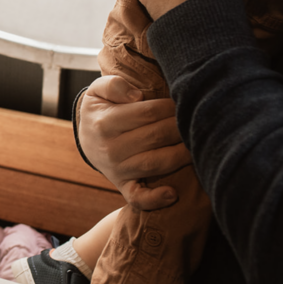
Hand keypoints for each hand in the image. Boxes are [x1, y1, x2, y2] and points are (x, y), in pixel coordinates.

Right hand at [79, 76, 192, 209]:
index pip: (149, 112)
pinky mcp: (123, 186)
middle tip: (196, 120)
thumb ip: (114, 84)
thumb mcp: (97, 91)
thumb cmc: (101, 111)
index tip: (181, 102)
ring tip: (194, 144)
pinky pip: (139, 197)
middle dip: (181, 127)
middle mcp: (111, 148)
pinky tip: (173, 193)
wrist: (87, 140)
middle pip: (158, 136)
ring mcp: (117, 170)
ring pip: (157, 163)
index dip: (171, 107)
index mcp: (105, 123)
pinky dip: (156, 199)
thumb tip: (137, 96)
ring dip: (182, 154)